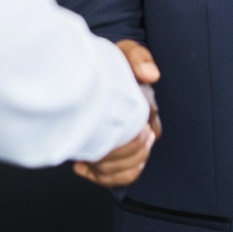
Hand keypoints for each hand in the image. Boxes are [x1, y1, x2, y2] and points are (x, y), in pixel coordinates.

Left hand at [71, 40, 162, 187]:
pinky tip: (81, 166)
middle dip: (114, 156)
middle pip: (137, 157)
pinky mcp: (116, 154)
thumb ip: (138, 58)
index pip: (148, 135)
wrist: (96, 70)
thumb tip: (150, 75)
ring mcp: (129, 144)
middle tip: (91, 146)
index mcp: (147, 109)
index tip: (110, 132)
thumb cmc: (114, 62)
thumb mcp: (126, 53)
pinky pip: (118, 178)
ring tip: (85, 154)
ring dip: (106, 167)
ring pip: (128, 171)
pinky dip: (100, 177)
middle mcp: (142, 130)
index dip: (130, 139)